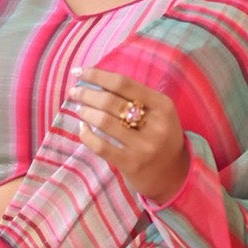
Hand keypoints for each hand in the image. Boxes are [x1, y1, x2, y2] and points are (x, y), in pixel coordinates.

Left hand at [70, 67, 189, 204]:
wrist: (173, 175)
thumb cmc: (160, 137)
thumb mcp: (159, 113)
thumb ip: (135, 98)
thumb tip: (95, 82)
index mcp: (163, 106)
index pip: (123, 83)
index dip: (98, 75)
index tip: (80, 72)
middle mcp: (156, 125)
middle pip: (111, 101)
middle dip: (87, 94)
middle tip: (75, 92)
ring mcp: (144, 146)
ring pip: (104, 122)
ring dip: (85, 112)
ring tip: (79, 109)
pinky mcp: (131, 164)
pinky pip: (100, 146)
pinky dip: (86, 135)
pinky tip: (83, 129)